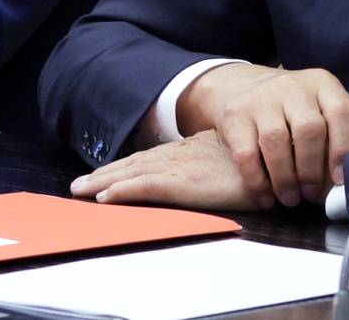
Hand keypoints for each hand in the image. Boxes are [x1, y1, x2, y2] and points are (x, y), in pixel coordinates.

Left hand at [69, 132, 261, 209]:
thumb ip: (210, 165)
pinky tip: (104, 197)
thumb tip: (204, 173)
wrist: (271, 155)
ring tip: (80, 191)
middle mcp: (176, 156)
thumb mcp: (227, 161)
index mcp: (186, 151)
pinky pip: (144, 186)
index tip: (101, 176)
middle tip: (77, 186)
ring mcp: (177, 167)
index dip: (122, 168)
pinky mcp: (182, 182)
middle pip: (132, 165)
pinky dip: (122, 190)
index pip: (146, 160)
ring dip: (103, 182)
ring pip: (130, 173)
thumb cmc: (254, 160)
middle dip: (103, 175)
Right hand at [177, 62, 348, 209]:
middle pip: (309, 129)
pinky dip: (258, 181)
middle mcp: (292, 86)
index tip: (339, 179)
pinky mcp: (235, 115)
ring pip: (276, 142)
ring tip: (290, 198)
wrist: (235, 85)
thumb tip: (339, 184)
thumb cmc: (288, 108)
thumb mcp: (316, 107)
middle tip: (311, 194)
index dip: (344, 149)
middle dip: (312, 170)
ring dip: (285, 179)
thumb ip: (333, 135)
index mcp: (321, 84)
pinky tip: (265, 196)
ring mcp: (260, 98)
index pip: (342, 112)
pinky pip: (247, 154)